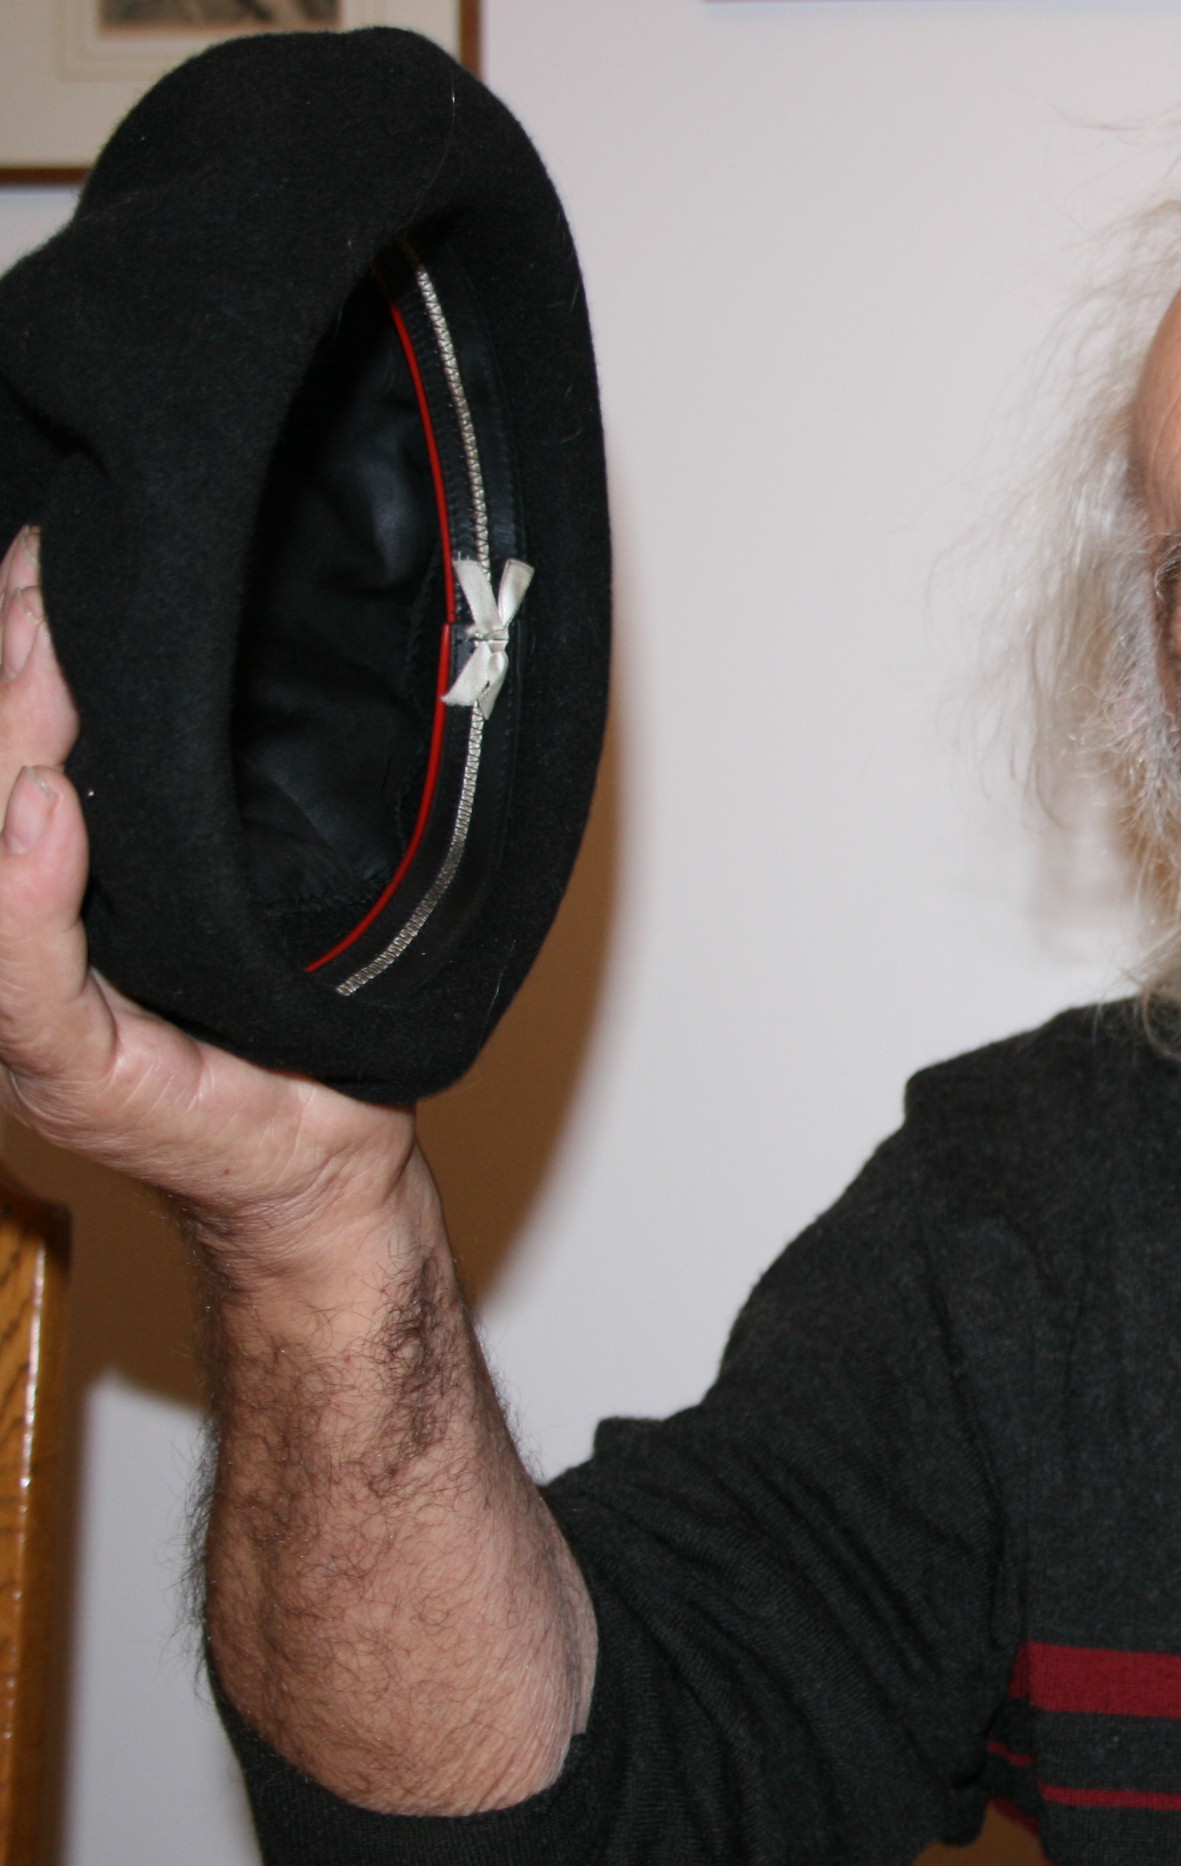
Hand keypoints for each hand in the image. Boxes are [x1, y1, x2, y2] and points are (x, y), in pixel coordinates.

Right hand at [0, 524, 418, 1267]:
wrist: (321, 1165)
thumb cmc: (286, 1027)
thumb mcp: (236, 891)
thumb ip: (185, 809)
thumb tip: (193, 665)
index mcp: (34, 898)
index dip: (2, 663)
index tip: (35, 559)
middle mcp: (10, 949)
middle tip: (39, 568)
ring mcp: (25, 1017)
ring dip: (5, 748)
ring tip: (40, 650)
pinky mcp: (72, 1077)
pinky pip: (26, 976)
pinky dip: (26, 887)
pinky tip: (42, 809)